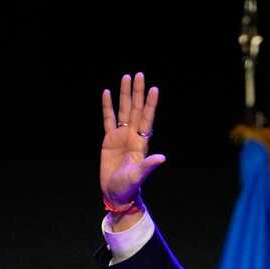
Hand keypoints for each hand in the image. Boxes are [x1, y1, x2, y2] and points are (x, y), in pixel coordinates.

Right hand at [101, 72, 164, 217]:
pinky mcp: (109, 140)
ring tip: (126, 77)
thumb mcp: (139, 176)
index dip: (150, 104)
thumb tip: (162, 158)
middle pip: (136, 109)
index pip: (147, 119)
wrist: (116, 193)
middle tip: (139, 75)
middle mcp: (132, 136)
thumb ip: (149, 165)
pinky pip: (108, 119)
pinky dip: (108, 106)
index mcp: (141, 142)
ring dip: (125, 95)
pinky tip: (107, 93)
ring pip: (123, 110)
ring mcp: (120, 136)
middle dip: (137, 92)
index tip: (154, 89)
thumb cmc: (129, 187)